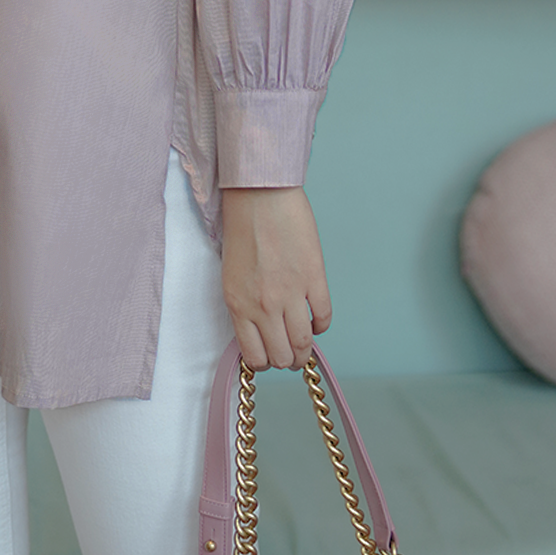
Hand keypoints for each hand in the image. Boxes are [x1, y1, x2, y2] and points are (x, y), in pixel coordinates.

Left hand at [220, 185, 331, 369]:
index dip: (265, 361)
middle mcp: (263, 305)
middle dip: (288, 359)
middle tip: (291, 352)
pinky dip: (322, 324)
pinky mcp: (313, 278)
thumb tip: (260, 329)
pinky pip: (324, 317)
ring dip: (307, 350)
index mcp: (238, 304)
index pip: (254, 356)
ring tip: (306, 343)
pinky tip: (317, 320)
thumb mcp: (231, 273)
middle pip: (282, 356)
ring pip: (304, 343)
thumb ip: (244, 304)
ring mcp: (290, 293)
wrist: (259, 193)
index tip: (270, 354)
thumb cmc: (242, 226)